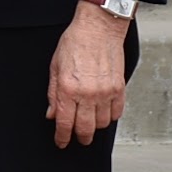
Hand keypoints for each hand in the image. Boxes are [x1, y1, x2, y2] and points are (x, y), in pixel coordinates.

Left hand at [47, 1, 130, 146]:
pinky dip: (110, 116)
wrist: (98, 29)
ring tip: (89, 121)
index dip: (62, 137)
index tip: (61, 142)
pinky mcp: (119, 89)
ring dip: (95, 126)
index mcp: (68, 89)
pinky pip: (116, 113)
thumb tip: (52, 114)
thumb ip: (53, 94)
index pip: (65, 123)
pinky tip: (103, 112)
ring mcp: (106, 92)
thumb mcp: (54, 67)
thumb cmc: (74, 44)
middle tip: (77, 137)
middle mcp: (88, 94)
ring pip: (102, 123)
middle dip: (80, 137)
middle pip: (86, 129)